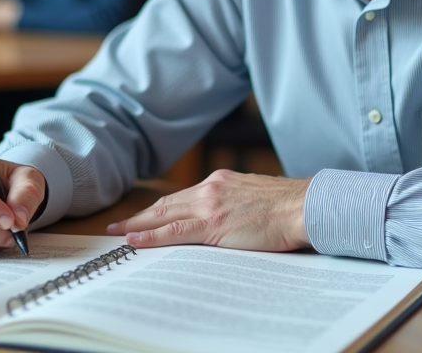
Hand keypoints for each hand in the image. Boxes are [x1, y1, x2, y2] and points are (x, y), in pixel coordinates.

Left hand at [107, 169, 311, 252]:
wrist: (305, 206)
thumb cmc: (289, 207)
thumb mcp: (256, 197)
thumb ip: (236, 204)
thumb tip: (228, 218)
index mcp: (221, 182)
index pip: (182, 197)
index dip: (159, 208)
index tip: (143, 215)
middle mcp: (210, 188)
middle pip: (166, 203)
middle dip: (140, 216)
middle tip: (117, 225)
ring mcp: (209, 205)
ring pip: (163, 215)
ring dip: (137, 225)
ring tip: (117, 234)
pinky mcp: (213, 224)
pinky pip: (173, 231)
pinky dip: (151, 235)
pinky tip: (134, 240)